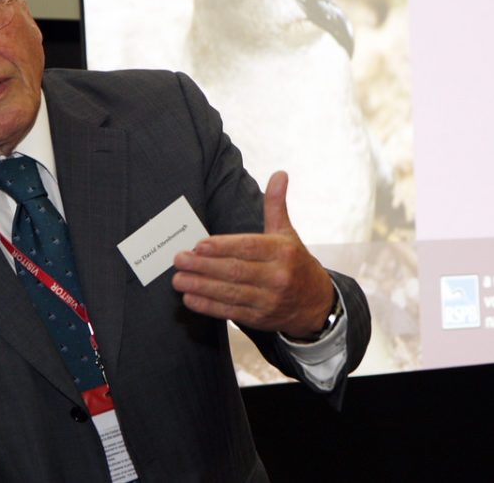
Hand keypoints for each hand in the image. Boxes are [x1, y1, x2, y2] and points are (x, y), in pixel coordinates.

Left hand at [171, 171, 333, 338]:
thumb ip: (276, 204)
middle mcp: (278, 276)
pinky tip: (190, 298)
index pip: (249, 247)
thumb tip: (280, 174)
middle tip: (179, 259)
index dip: (223, 247)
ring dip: (201, 286)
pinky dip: (208, 306)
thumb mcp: (287, 232)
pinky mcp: (259, 318)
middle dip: (204, 266)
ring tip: (178, 279)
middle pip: (236, 271)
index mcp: (283, 252)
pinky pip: (230, 311)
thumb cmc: (295, 262)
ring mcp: (269, 300)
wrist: (315, 303)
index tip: (199, 245)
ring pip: (230, 292)